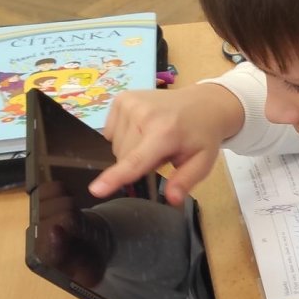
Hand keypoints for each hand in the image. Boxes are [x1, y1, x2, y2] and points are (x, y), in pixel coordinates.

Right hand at [90, 84, 243, 204]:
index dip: (115, 177)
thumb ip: (185, 181)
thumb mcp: (202, 162)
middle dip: (138, 163)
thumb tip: (172, 199)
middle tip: (161, 153)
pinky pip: (110, 133)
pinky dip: (123, 137)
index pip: (135, 160)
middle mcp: (143, 114)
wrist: (203, 103)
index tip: (96, 189)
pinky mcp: (121, 98)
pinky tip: (142, 130)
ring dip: (131, 150)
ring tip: (153, 140)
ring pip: (115, 147)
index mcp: (165, 132)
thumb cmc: (201, 136)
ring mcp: (129, 103)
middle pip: (123, 157)